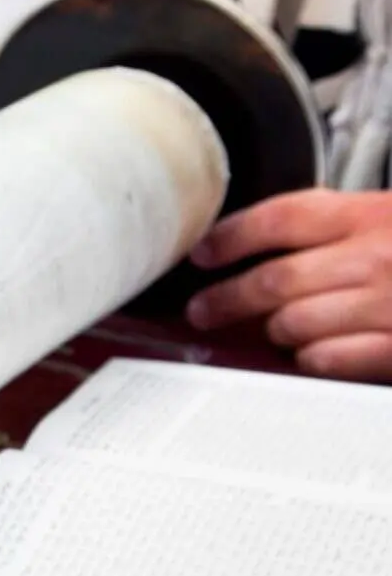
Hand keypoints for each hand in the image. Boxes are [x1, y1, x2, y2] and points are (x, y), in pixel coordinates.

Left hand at [185, 188, 391, 379]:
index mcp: (372, 216)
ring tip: (272, 329)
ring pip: (292, 323)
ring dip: (273, 330)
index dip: (230, 238)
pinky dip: (309, 358)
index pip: (280, 219)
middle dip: (226, 298)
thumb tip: (263, 238)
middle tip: (202, 310)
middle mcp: (376, 259)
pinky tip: (311, 351)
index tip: (203, 253)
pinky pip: (325, 359)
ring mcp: (386, 306)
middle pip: (274, 278)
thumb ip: (338, 226)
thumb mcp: (388, 218)